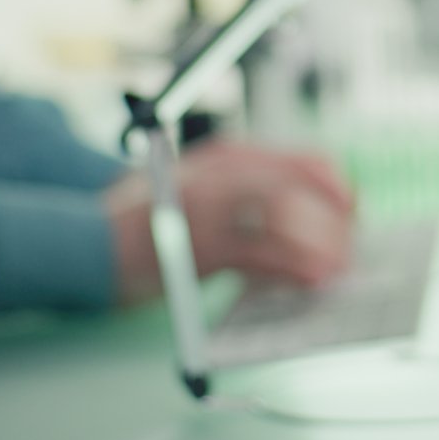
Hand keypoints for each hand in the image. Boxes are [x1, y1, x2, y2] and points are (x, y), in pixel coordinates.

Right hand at [105, 140, 355, 307]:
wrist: (86, 242)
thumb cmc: (150, 222)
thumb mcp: (204, 190)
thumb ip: (250, 196)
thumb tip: (311, 222)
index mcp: (230, 157)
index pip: (306, 162)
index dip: (339, 191)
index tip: (352, 217)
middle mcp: (224, 173)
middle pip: (303, 188)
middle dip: (337, 223)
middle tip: (348, 252)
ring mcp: (212, 206)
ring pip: (288, 218)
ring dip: (321, 247)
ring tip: (335, 271)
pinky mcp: (200, 245)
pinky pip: (261, 255)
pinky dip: (293, 269)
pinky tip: (308, 282)